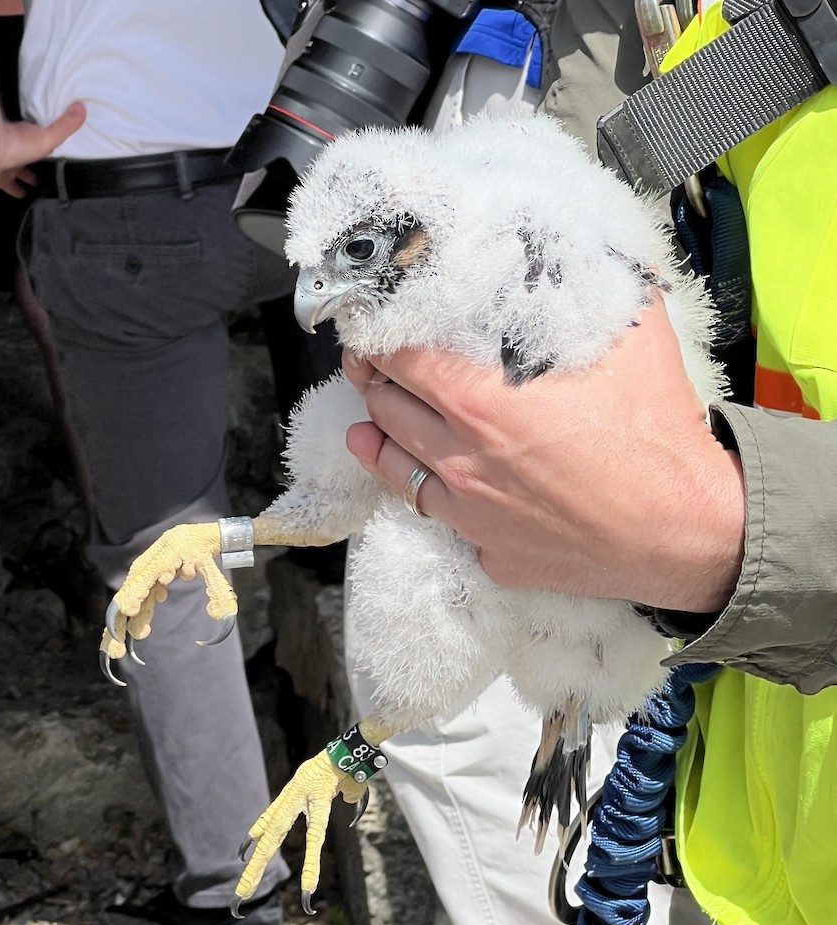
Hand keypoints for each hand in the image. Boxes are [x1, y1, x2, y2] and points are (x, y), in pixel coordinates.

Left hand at [0, 103, 86, 196]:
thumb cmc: (17, 142)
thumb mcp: (48, 137)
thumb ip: (65, 125)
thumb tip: (83, 106)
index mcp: (30, 144)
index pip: (42, 149)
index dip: (49, 152)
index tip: (59, 156)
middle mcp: (19, 155)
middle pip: (31, 161)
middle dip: (39, 165)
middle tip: (50, 175)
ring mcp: (8, 168)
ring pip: (20, 175)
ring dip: (27, 179)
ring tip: (39, 188)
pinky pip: (10, 187)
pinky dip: (17, 191)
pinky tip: (23, 196)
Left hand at [343, 297, 744, 612]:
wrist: (683, 530)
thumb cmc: (656, 435)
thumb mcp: (629, 332)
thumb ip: (587, 282)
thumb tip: (570, 243)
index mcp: (478, 398)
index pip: (396, 355)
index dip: (377, 332)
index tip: (374, 322)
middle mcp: (460, 457)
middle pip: (385, 408)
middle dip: (373, 380)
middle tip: (371, 365)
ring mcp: (471, 513)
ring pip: (396, 470)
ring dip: (380, 439)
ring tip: (371, 424)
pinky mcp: (491, 553)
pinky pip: (443, 522)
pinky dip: (433, 498)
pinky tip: (430, 486)